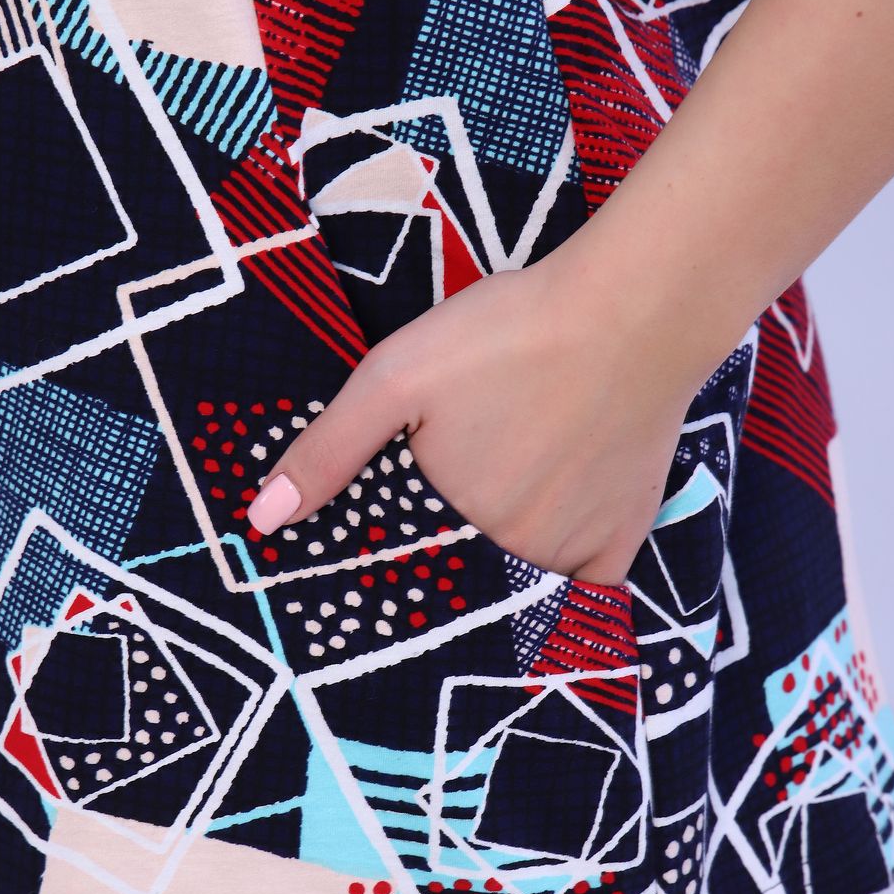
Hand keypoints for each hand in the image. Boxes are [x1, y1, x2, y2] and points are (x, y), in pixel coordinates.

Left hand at [245, 247, 698, 584]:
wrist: (630, 310)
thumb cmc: (507, 334)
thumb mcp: (395, 376)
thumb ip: (329, 449)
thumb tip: (262, 520)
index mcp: (453, 525)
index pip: (406, 568)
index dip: (394, 551)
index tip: (395, 522)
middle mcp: (514, 556)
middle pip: (465, 574)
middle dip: (448, 548)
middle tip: (464, 481)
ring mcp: (574, 550)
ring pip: (521, 578)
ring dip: (503, 555)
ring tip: (507, 486)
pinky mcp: (624, 533)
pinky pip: (590, 583)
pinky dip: (569, 568)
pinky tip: (555, 522)